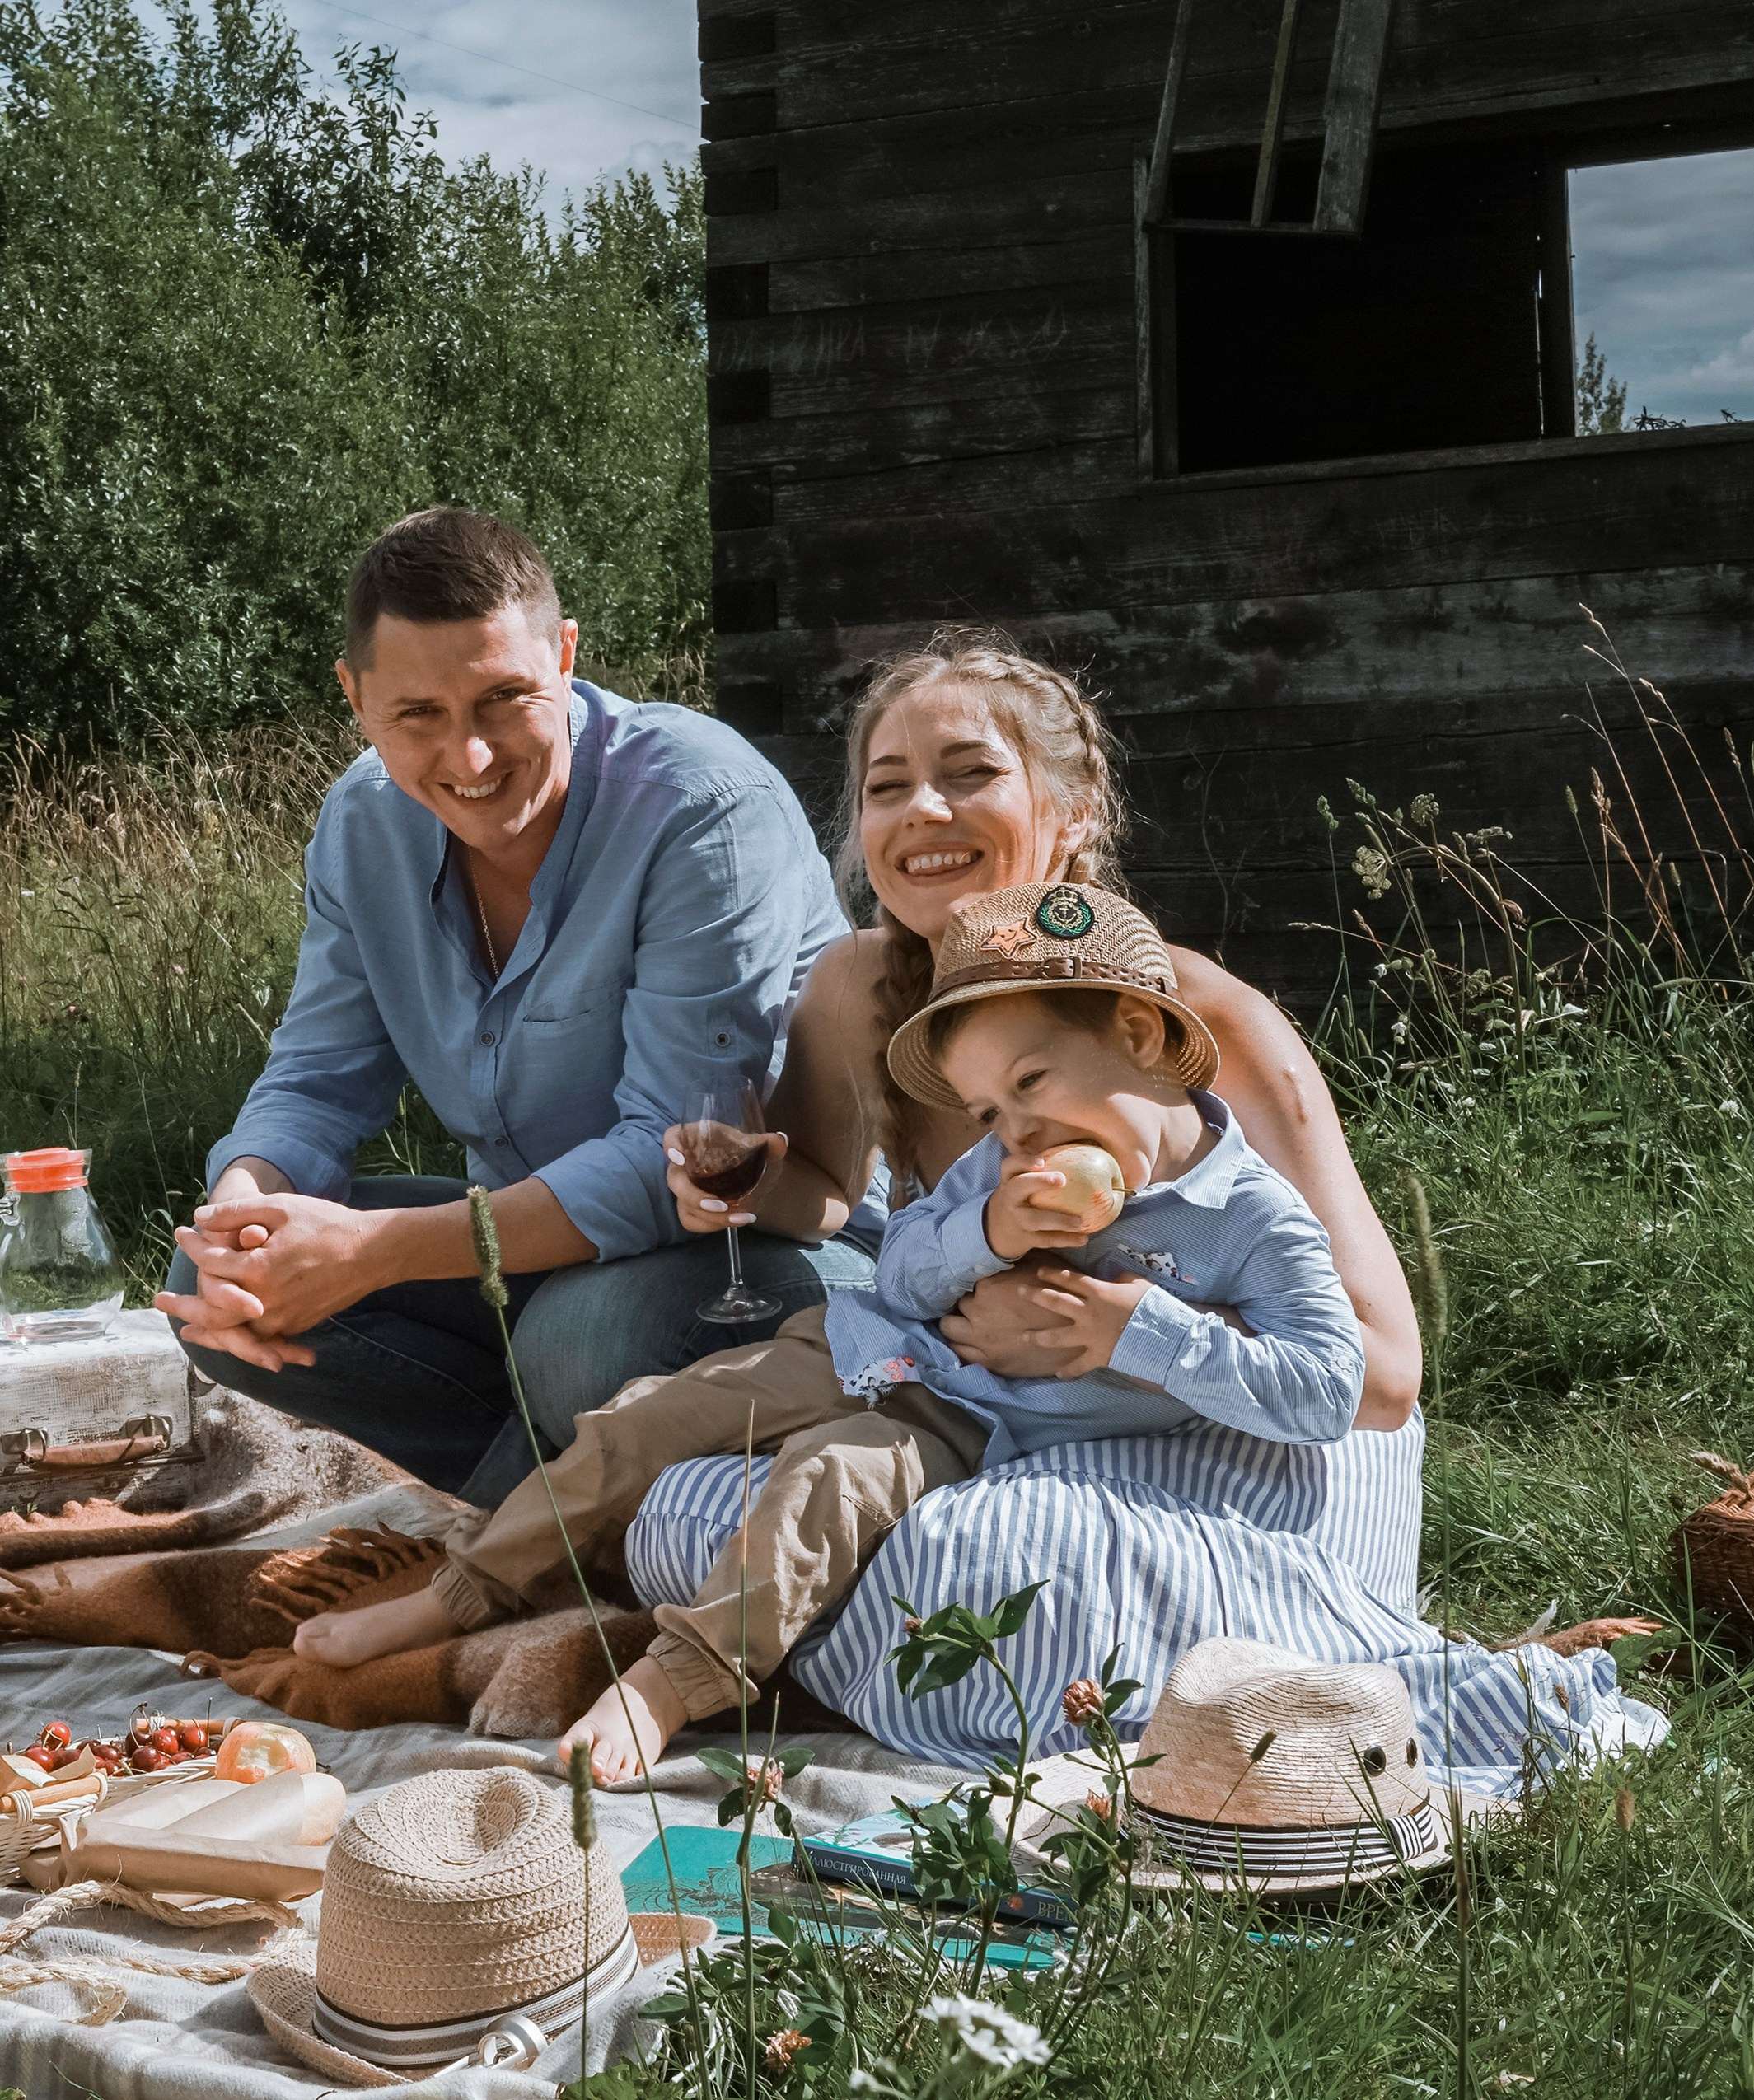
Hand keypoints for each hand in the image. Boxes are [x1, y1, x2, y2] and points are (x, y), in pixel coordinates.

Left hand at [156, 1191, 382, 1362]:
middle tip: (160, 1300)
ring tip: (188, 1326)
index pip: (210, 1261)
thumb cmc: (328, 1223)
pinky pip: (261, 1337)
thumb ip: (238, 1212)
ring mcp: (282, 1317)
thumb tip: (199, 1218)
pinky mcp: (296, 1325)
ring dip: (208, 1330)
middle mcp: (266, 1300)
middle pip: (211, 1312)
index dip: (192, 1244)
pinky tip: (228, 1333)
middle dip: (184, 1306)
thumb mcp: (282, 1207)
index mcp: (259, 1269)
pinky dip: (240, 1337)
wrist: (373, 1253)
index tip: (181, 1232)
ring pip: (234, 1332)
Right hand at [663, 1126, 786, 1232]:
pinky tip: (732, 1222)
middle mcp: (682, 1165)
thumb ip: (765, 1142)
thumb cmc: (734, 1148)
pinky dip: (709, 1225)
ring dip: (710, 1217)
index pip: (671, 1137)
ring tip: (740, 1219)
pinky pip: (690, 1220)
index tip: (679, 1159)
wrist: (732, 1163)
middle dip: (696, 1198)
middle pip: (676, 1182)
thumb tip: (781, 1141)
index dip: (670, 1148)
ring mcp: (683, 1187)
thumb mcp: (749, 1143)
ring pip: (684, 1206)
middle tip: (722, 1206)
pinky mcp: (687, 1206)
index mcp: (693, 1140)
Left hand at [940, 1255, 1076, 1376]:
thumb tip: (1002, 1257)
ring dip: (956, 1326)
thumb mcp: (1040, 1266)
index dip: (975, 1288)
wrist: (1078, 1335)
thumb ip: (1014, 1264)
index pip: (967, 1284)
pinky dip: (962, 1347)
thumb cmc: (1061, 1295)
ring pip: (950, 1331)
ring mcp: (981, 1339)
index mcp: (988, 1287)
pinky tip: (969, 1344)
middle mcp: (978, 1312)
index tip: (981, 1290)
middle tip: (974, 1308)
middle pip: (954, 1307)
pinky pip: (961, 1355)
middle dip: (962, 1307)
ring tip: (966, 1326)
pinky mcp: (990, 1361)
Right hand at [982, 1154, 1093, 1261]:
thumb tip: (1087, 1156)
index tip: (1042, 1161)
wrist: (996, 1229)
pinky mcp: (1024, 1238)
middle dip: (1039, 1181)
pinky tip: (1083, 1238)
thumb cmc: (1020, 1197)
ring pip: (1035, 1219)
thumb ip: (1043, 1169)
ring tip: (1080, 1221)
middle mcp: (1009, 1198)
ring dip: (1058, 1220)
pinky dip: (1065, 1239)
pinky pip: (1046, 1239)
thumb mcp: (1020, 1182)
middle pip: (1019, 1187)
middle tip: (1062, 1179)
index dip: (1024, 1161)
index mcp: (1009, 1180)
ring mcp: (1016, 1219)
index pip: (1010, 1165)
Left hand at [1015, 1266, 1152, 1377]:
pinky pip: (1079, 1365)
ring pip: (1058, 1336)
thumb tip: (1117, 1277)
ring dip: (1039, 1337)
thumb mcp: (1139, 1285)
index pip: (1071, 1280)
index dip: (1054, 1274)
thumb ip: (1124, 1279)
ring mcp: (1090, 1335)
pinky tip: (1058, 1375)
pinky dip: (1069, 1371)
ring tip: (1024, 1337)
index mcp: (1099, 1292)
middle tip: (1019, 1291)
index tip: (1039, 1271)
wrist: (1163, 1335)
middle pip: (1056, 1301)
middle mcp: (1088, 1313)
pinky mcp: (1097, 1355)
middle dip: (1035, 1295)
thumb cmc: (1152, 1307)